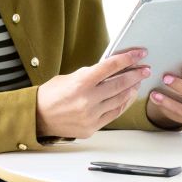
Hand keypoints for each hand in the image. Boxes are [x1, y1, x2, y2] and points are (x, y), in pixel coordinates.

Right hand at [36, 50, 151, 139]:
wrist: (36, 117)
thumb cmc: (50, 95)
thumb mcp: (69, 77)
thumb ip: (90, 75)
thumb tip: (110, 70)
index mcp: (81, 82)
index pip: (111, 66)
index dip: (128, 58)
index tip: (140, 53)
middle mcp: (87, 99)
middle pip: (120, 84)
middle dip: (136, 75)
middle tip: (145, 69)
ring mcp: (90, 115)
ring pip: (119, 100)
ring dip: (131, 90)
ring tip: (137, 82)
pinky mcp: (91, 127)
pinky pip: (113, 114)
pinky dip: (123, 104)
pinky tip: (128, 97)